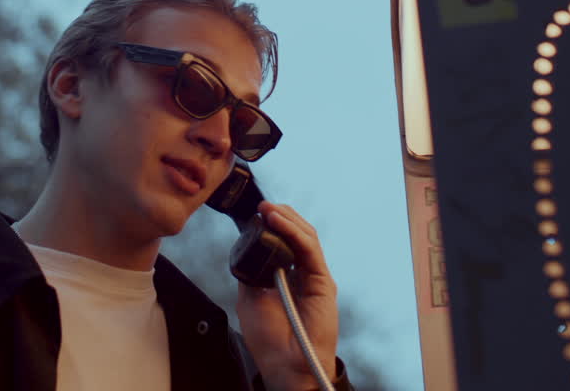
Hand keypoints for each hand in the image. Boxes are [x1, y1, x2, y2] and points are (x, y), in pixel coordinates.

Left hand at [236, 201, 338, 390]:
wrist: (286, 365)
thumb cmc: (269, 339)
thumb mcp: (250, 297)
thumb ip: (251, 272)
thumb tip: (246, 247)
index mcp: (286, 276)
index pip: (282, 240)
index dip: (271, 224)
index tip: (253, 213)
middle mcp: (302, 273)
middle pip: (296, 233)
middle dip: (280, 215)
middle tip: (262, 205)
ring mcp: (314, 276)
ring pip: (306, 236)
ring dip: (286, 218)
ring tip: (268, 209)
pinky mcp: (323, 282)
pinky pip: (310, 249)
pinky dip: (294, 232)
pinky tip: (279, 222)